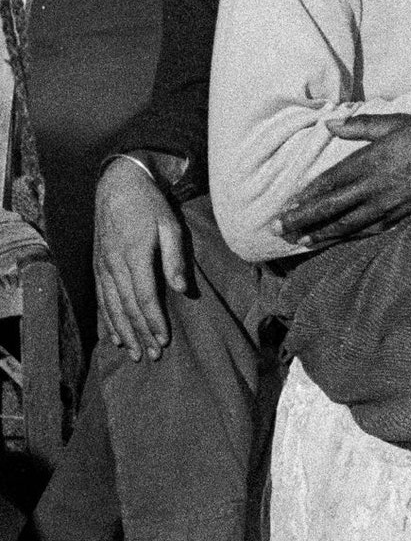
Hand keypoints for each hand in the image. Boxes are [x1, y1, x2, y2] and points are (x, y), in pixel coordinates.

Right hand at [95, 157, 189, 360]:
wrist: (117, 185)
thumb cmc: (149, 204)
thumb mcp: (170, 224)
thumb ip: (174, 257)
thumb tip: (182, 289)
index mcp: (135, 254)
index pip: (145, 297)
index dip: (154, 321)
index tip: (164, 340)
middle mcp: (114, 265)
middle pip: (128, 308)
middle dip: (140, 334)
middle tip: (152, 356)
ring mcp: (103, 266)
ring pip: (112, 308)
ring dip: (124, 333)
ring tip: (134, 354)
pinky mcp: (98, 266)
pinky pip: (102, 299)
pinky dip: (107, 320)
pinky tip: (113, 337)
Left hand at [277, 110, 410, 249]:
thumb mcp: (395, 123)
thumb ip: (360, 125)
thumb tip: (330, 125)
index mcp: (370, 162)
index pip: (330, 182)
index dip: (306, 195)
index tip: (286, 204)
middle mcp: (372, 189)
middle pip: (331, 207)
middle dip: (302, 218)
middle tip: (278, 228)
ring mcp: (384, 207)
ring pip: (345, 224)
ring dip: (318, 233)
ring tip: (298, 240)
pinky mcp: (396, 218)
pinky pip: (365, 231)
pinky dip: (344, 237)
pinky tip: (332, 240)